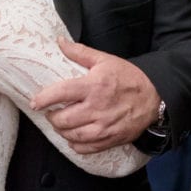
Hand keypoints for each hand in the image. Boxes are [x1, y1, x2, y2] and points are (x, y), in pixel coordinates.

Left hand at [30, 38, 159, 152]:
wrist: (155, 96)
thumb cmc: (129, 77)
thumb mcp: (105, 60)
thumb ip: (80, 52)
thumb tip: (60, 42)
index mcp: (94, 86)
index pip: (60, 93)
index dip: (43, 99)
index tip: (35, 102)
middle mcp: (97, 109)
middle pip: (62, 120)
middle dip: (52, 117)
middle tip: (51, 112)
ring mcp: (104, 127)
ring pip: (71, 135)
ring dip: (61, 130)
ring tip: (61, 123)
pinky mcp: (110, 139)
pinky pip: (84, 148)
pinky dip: (75, 143)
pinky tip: (74, 135)